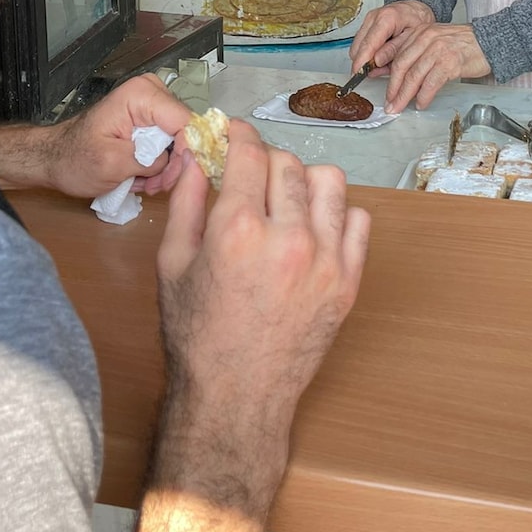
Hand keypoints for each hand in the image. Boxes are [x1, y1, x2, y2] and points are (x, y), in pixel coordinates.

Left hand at [41, 74, 194, 198]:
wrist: (55, 159)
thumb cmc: (73, 158)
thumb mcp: (111, 163)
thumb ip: (150, 159)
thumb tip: (180, 161)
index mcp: (140, 95)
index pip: (185, 121)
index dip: (184, 153)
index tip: (171, 176)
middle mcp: (151, 94)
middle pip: (185, 132)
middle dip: (173, 163)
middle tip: (153, 184)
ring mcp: (152, 107)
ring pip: (179, 142)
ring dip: (165, 168)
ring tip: (143, 181)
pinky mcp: (151, 121)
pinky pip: (169, 145)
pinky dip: (158, 164)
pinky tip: (141, 174)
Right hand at [156, 120, 369, 513]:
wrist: (236, 397)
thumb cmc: (197, 335)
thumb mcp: (172, 264)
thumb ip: (185, 203)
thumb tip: (195, 159)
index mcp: (236, 230)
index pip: (248, 153)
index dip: (238, 135)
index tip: (233, 134)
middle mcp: (287, 238)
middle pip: (287, 163)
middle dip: (265, 161)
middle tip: (252, 177)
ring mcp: (325, 260)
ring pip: (329, 182)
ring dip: (304, 181)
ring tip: (286, 200)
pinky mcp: (349, 282)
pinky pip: (358, 220)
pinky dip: (337, 215)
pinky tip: (314, 229)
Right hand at [348, 0, 434, 73]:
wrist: (416, 10)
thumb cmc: (417, 21)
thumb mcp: (412, 38)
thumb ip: (394, 50)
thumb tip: (377, 61)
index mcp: (387, 18)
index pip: (368, 44)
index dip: (361, 61)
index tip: (357, 73)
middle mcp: (373, 17)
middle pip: (359, 46)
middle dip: (364, 62)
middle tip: (378, 70)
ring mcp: (368, 20)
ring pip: (357, 46)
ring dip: (366, 57)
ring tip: (384, 61)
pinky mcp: (366, 25)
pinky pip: (361, 43)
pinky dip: (368, 52)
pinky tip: (381, 54)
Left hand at [384, 22, 490, 112]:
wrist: (488, 42)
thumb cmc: (462, 44)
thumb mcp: (435, 40)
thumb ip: (417, 52)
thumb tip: (399, 75)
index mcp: (420, 32)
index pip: (396, 53)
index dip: (385, 73)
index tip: (381, 86)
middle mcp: (426, 38)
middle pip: (402, 66)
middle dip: (393, 88)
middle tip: (389, 103)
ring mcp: (438, 50)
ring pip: (414, 76)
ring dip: (405, 96)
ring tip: (400, 107)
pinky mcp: (450, 62)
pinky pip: (431, 83)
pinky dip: (424, 96)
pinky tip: (421, 103)